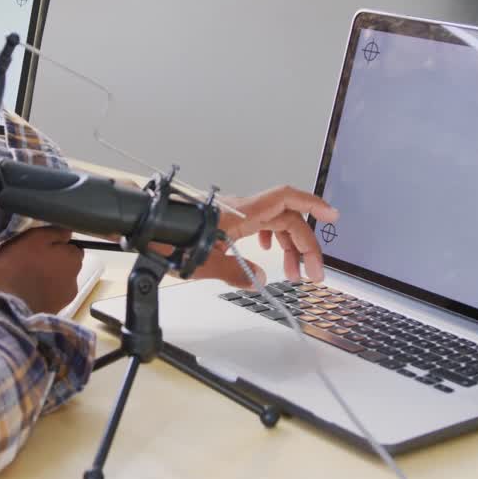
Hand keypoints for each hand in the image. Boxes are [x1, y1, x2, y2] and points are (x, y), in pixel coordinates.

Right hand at [0, 227, 82, 313]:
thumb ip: (54, 233)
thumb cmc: (17, 268)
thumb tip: (67, 233)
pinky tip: (25, 291)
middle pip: (64, 264)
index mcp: (73, 257)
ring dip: (46, 278)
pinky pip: (48, 296)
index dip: (54, 244)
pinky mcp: (54, 311)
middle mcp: (75, 278)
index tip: (38, 246)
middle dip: (52, 261)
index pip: (71, 245)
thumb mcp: (33, 238)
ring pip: (56, 280)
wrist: (6, 308)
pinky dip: (40, 292)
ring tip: (25, 278)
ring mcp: (65, 298)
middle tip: (29, 261)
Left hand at [185, 186, 338, 288]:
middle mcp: (240, 209)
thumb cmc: (170, 240)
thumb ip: (238, 273)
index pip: (287, 199)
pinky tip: (265, 254)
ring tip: (292, 272)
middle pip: (285, 219)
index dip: (313, 204)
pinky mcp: (223, 221)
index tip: (332, 216)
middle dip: (304, 246)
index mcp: (243, 212)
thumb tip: (260, 279)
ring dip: (287, 246)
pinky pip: (255, 225)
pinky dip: (267, 239)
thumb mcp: (207, 264)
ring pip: (272, 224)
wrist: (144, 228)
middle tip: (312, 274)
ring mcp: (232, 214)